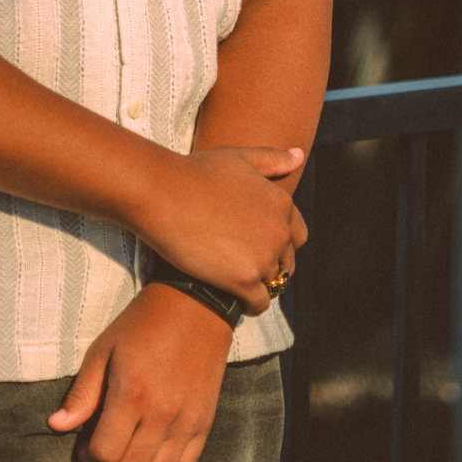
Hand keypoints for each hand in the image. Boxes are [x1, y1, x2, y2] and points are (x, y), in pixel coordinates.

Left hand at [46, 283, 233, 461]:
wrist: (195, 306)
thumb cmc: (142, 325)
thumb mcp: (104, 349)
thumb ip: (83, 393)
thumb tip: (56, 425)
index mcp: (132, 394)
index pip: (105, 453)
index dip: (88, 459)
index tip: (85, 449)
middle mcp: (162, 414)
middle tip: (103, 452)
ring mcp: (187, 422)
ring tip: (128, 451)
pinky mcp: (205, 423)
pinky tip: (154, 447)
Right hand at [139, 144, 306, 312]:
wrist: (163, 193)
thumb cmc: (195, 172)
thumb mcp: (237, 158)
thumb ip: (271, 159)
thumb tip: (299, 156)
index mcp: (282, 203)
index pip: (297, 235)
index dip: (278, 242)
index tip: (257, 245)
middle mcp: (280, 231)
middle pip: (287, 262)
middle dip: (271, 265)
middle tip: (244, 265)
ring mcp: (264, 257)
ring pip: (274, 283)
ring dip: (259, 284)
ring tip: (238, 282)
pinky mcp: (244, 280)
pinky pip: (259, 303)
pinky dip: (250, 306)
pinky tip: (236, 301)